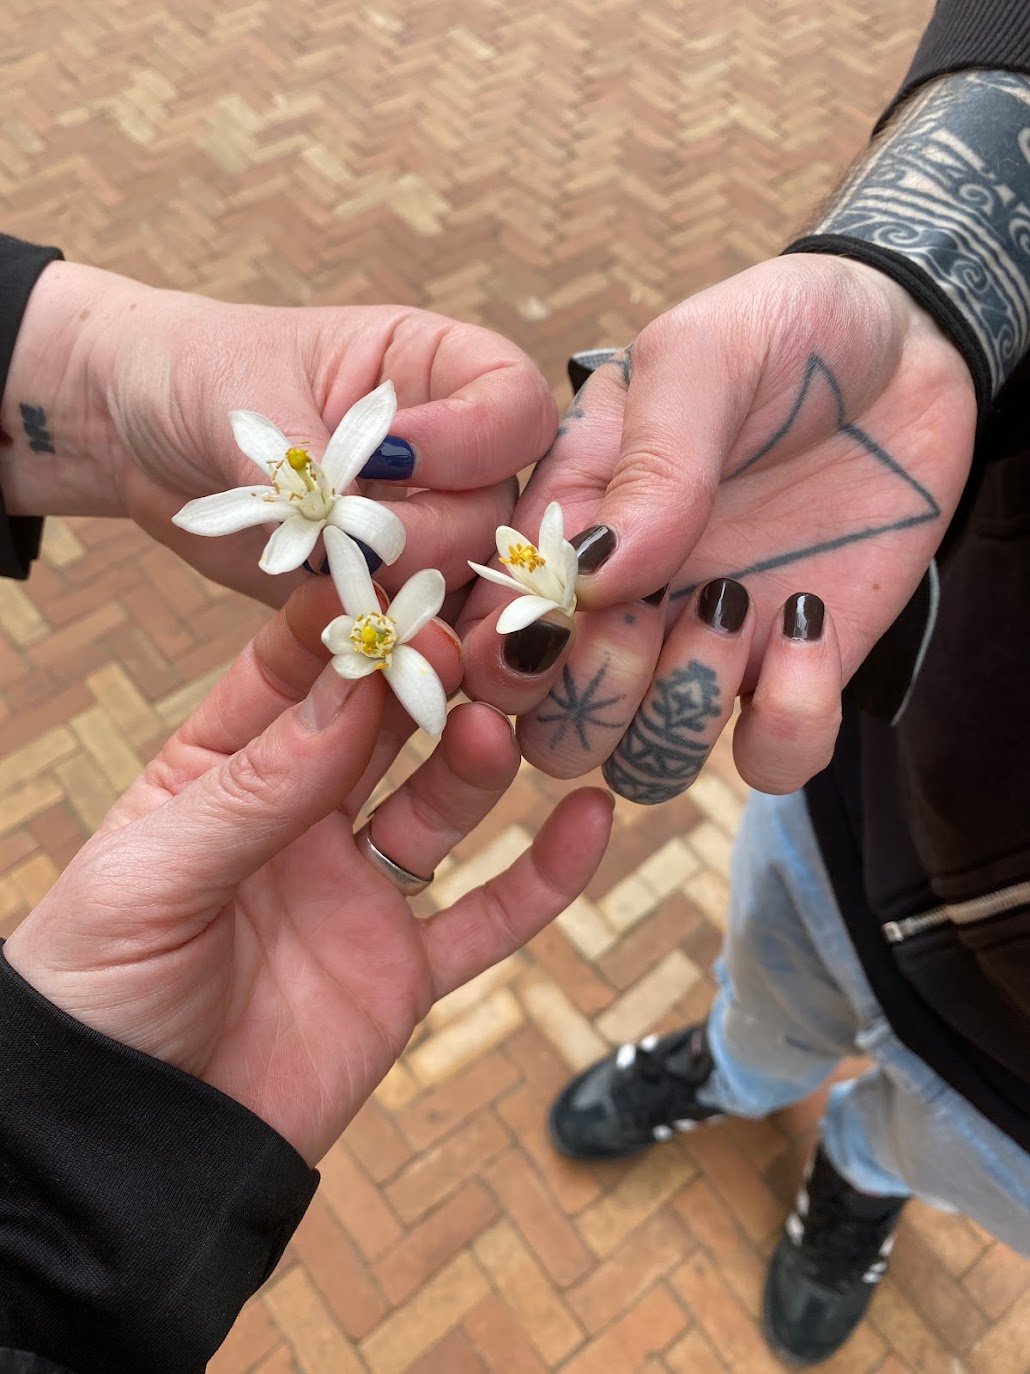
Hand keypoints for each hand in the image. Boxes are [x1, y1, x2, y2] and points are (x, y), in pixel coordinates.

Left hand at [0, 261, 555, 603]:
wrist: (134, 437)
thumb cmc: (191, 373)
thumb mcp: (242, 389)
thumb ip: (307, 455)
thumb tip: (353, 529)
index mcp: (434, 367)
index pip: (518, 405)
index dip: (476, 441)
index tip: (392, 455)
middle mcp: (447, 450)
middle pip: (500, 510)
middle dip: (431, 536)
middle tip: (348, 544)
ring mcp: (421, 522)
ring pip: (467, 581)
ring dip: (404, 594)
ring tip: (322, 581)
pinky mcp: (384, 587)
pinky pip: (418, 628)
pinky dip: (387, 640)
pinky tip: (341, 633)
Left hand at [2, 577, 612, 1164]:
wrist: (123, 1157)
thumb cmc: (96, 1000)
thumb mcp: (153, 879)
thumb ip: (260, 788)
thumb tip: (355, 686)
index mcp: (217, 777)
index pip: (289, 674)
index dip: (344, 627)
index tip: (402, 582)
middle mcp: (296, 821)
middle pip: (380, 727)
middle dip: (427, 678)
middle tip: (479, 637)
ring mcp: (356, 893)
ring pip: (442, 806)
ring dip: (479, 761)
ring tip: (501, 726)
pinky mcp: (402, 971)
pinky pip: (489, 918)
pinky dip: (546, 877)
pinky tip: (592, 821)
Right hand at [461, 254, 976, 794]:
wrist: (909, 344)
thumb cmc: (781, 331)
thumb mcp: (700, 358)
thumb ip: (647, 462)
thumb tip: (595, 578)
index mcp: (570, 531)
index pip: (492, 637)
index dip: (497, 659)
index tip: (545, 621)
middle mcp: (625, 608)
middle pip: (553, 734)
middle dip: (590, 696)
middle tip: (645, 610)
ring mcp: (706, 647)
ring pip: (645, 766)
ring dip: (681, 711)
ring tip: (736, 605)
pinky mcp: (795, 672)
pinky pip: (771, 759)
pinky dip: (788, 721)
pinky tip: (809, 623)